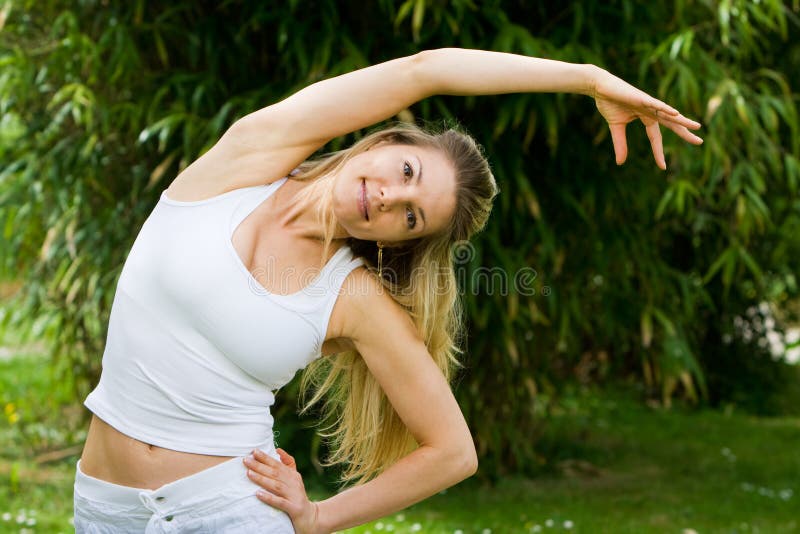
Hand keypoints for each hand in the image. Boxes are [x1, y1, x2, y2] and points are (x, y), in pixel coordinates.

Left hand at [244, 448, 323, 533]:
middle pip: (275, 473)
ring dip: (262, 479)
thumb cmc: (297, 496)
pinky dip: (269, 498)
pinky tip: (258, 494)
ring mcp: (294, 495)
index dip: (266, 458)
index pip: (278, 464)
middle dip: (260, 466)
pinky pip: (280, 502)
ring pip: (276, 486)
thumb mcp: (294, 479)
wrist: (311, 516)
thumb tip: (278, 450)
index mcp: (293, 475)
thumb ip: (288, 464)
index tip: (253, 451)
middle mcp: (294, 483)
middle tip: (246, 460)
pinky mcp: (294, 508)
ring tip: (249, 473)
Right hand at [589, 67, 703, 169]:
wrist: (600, 86)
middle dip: (685, 132)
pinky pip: (656, 104)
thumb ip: (620, 144)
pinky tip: (676, 113)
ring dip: (682, 120)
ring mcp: (648, 103)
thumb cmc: (609, 103)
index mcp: (646, 117)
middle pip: (671, 123)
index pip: (655, 137)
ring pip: (668, 113)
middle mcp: (651, 110)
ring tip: (697, 127)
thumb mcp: (616, 127)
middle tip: (699, 141)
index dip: (659, 152)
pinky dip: (665, 108)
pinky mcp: (641, 97)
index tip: (662, 167)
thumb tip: (620, 163)